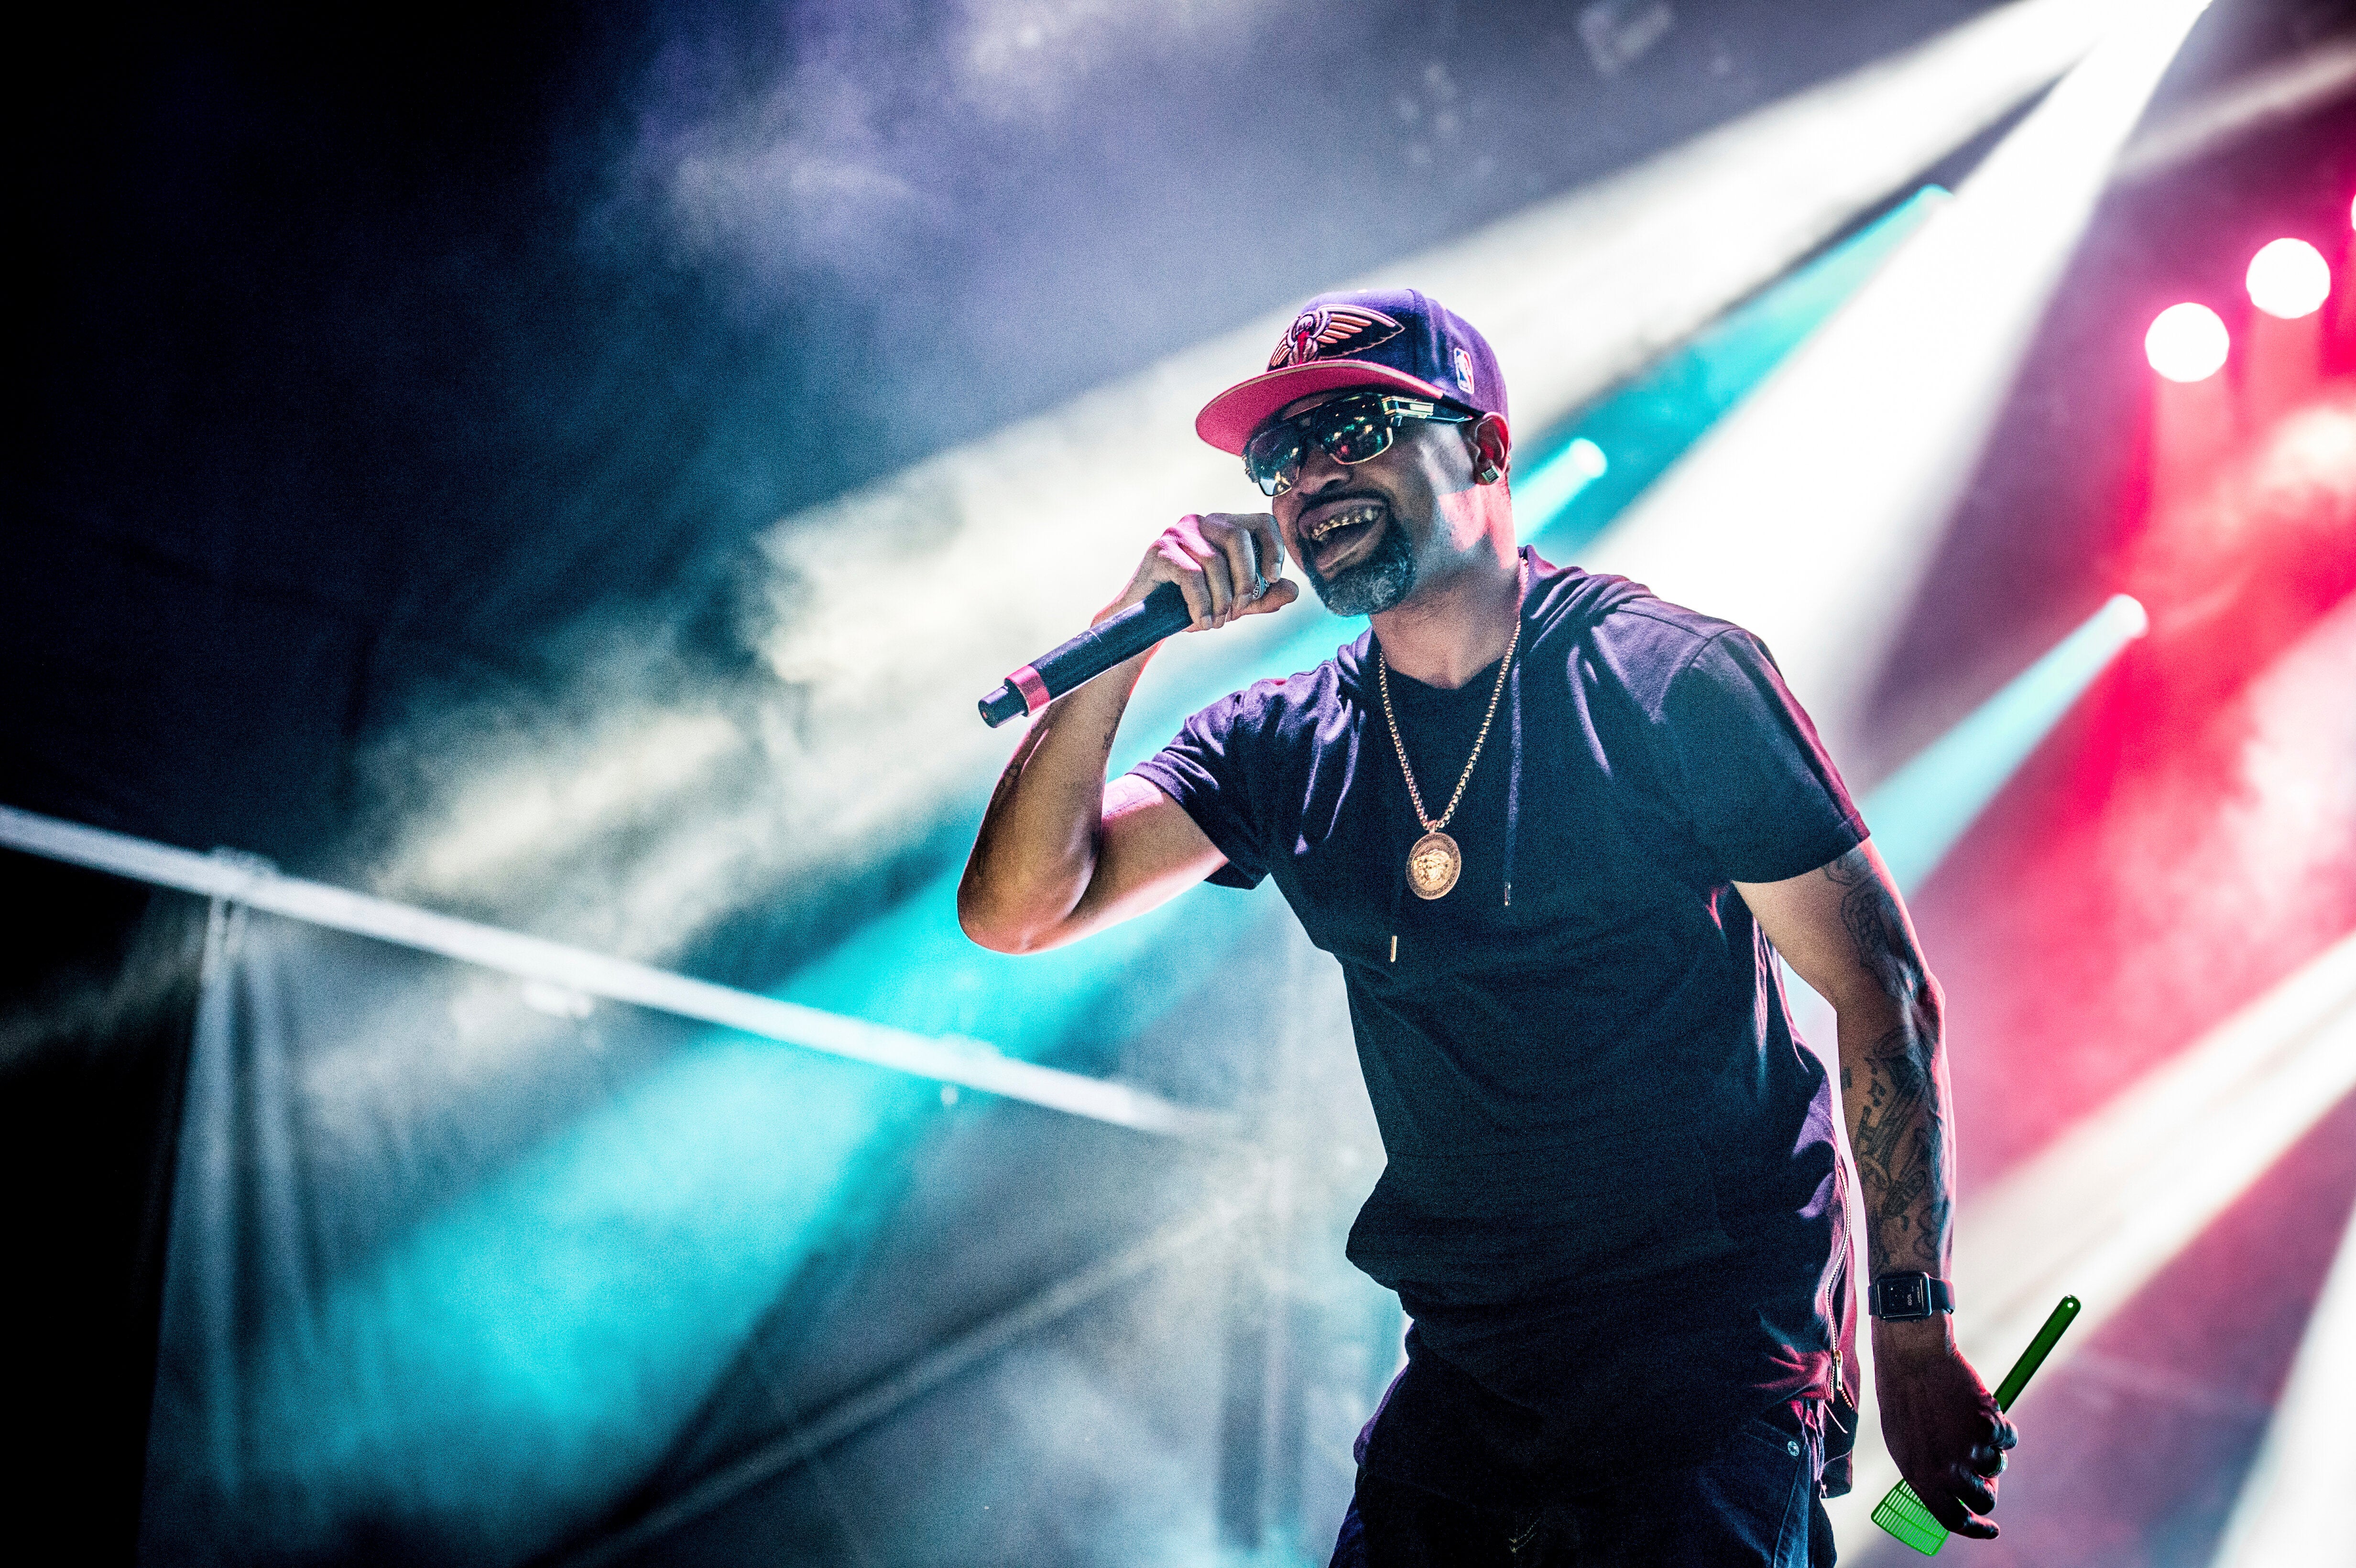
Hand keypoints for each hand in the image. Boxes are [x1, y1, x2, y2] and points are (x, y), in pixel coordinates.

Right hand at [1107, 512, 1298, 631]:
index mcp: (1225, 527)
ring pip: (1215, 561)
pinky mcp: (1159, 549)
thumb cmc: (1193, 604)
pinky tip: (1201, 622)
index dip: (1273, 548)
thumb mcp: (1236, 603)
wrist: (1147, 620)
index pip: (1261, 521)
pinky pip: (1191, 576)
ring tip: (1217, 621)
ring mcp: (1178, 532)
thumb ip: (1264, 596)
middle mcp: (1202, 521)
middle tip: (1240, 609)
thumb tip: (1294, 590)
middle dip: (1245, 578)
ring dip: (1221, 599)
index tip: (1273, 578)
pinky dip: (1201, 604)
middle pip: (1239, 537)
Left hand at [1873, 1317, 2017, 1538]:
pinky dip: (2001, 1425)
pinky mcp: (1987, 1429)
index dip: (1975, 1528)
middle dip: (1988, 1485)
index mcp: (1919, 1478)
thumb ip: (1927, 1473)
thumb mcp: (1903, 1442)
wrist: (1912, 1356)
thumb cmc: (1903, 1395)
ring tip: (1967, 1421)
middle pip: (1985, 1499)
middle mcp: (1946, 1472)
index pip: (1953, 1520)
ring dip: (1990, 1448)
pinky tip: (1983, 1409)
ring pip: (1998, 1466)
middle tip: (1981, 1465)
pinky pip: (2008, 1438)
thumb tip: (1953, 1496)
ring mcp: (1968, 1452)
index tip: (1990, 1528)